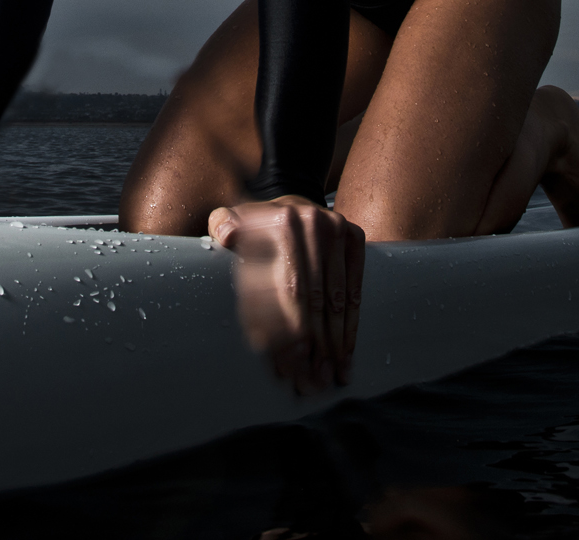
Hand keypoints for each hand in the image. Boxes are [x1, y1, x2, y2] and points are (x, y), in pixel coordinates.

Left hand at [207, 196, 365, 394]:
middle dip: (314, 347)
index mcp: (280, 223)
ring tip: (332, 377)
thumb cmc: (254, 225)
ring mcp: (337, 230)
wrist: (289, 196)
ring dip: (336, 343)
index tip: (286, 367)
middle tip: (311, 382)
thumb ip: (223, 229)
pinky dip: (352, 324)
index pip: (288, 289)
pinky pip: (355, 289)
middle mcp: (311, 225)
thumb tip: (227, 237)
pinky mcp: (356, 237)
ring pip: (337, 299)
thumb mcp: (230, 220)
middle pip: (314, 299)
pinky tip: (347, 352)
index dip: (288, 331)